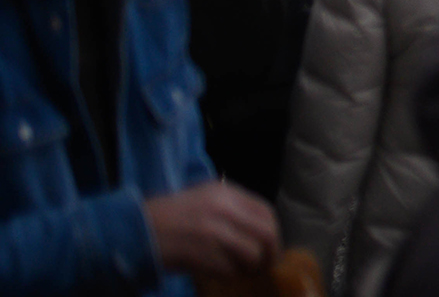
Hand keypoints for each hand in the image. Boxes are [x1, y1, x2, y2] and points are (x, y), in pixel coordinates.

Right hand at [143, 181, 278, 280]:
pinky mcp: (203, 254)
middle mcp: (224, 209)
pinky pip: (229, 269)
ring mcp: (214, 232)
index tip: (271, 243)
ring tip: (245, 272)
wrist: (135, 230)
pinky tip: (223, 273)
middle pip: (266, 233)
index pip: (266, 212)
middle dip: (270, 252)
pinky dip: (230, 275)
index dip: (273, 231)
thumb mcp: (202, 198)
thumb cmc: (167, 216)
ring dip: (251, 267)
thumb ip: (231, 208)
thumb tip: (257, 229)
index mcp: (225, 193)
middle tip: (266, 264)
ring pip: (252, 254)